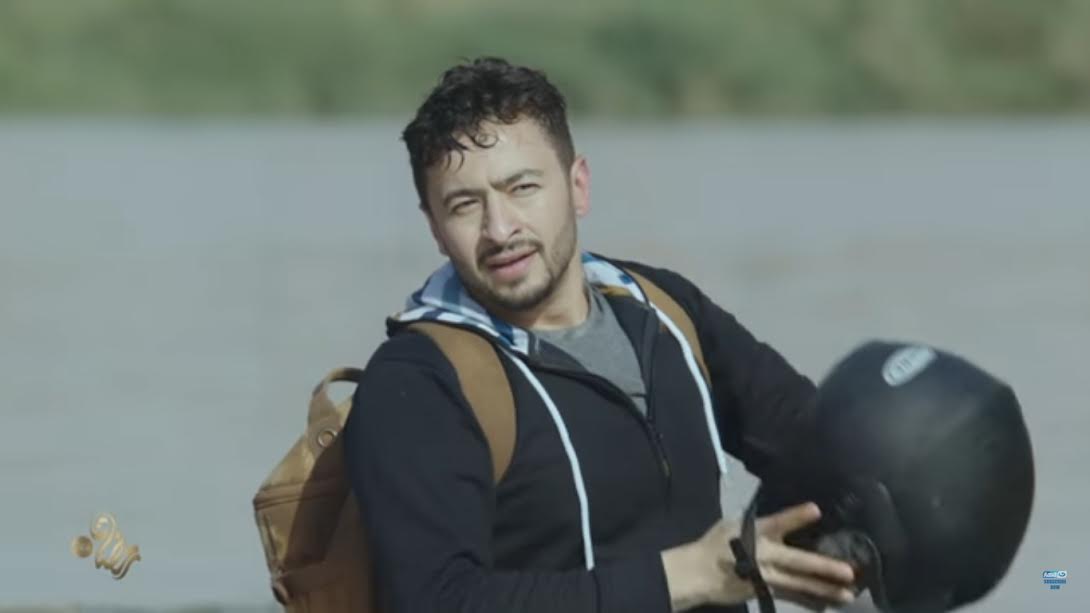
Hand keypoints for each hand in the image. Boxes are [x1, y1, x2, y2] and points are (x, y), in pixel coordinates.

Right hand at [662, 502, 856, 611]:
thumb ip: (758, 525)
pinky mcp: (763, 592)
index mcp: (755, 533)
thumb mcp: (733, 525)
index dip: (796, 517)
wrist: (697, 574)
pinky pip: (791, 596)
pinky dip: (809, 600)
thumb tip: (781, 522)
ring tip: (848, 594)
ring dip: (824, 590)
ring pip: (799, 584)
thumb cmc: (715, 544)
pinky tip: (827, 604)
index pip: (778, 523)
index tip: (816, 510)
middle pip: (796, 561)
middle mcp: (763, 555)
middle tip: (849, 571)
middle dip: (823, 567)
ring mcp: (765, 578)